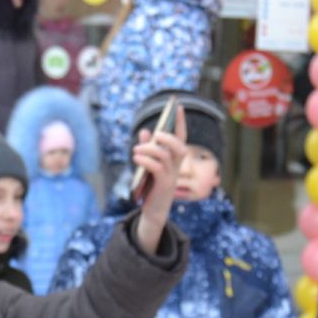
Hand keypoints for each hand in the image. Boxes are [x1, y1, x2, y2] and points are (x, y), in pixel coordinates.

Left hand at [130, 106, 185, 256]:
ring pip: (165, 155)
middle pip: (179, 145)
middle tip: (155, 134)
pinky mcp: (164, 185)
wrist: (153, 211)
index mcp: (174, 160)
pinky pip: (157, 167)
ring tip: (136, 149)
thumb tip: (144, 132)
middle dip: (167, 136)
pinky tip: (136, 157)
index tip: (178, 106)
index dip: (181, 122)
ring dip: (150, 148)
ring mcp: (171, 176)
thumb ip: (147, 149)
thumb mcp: (148, 166)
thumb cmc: (151, 187)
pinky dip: (146, 160)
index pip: (182, 138)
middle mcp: (176, 166)